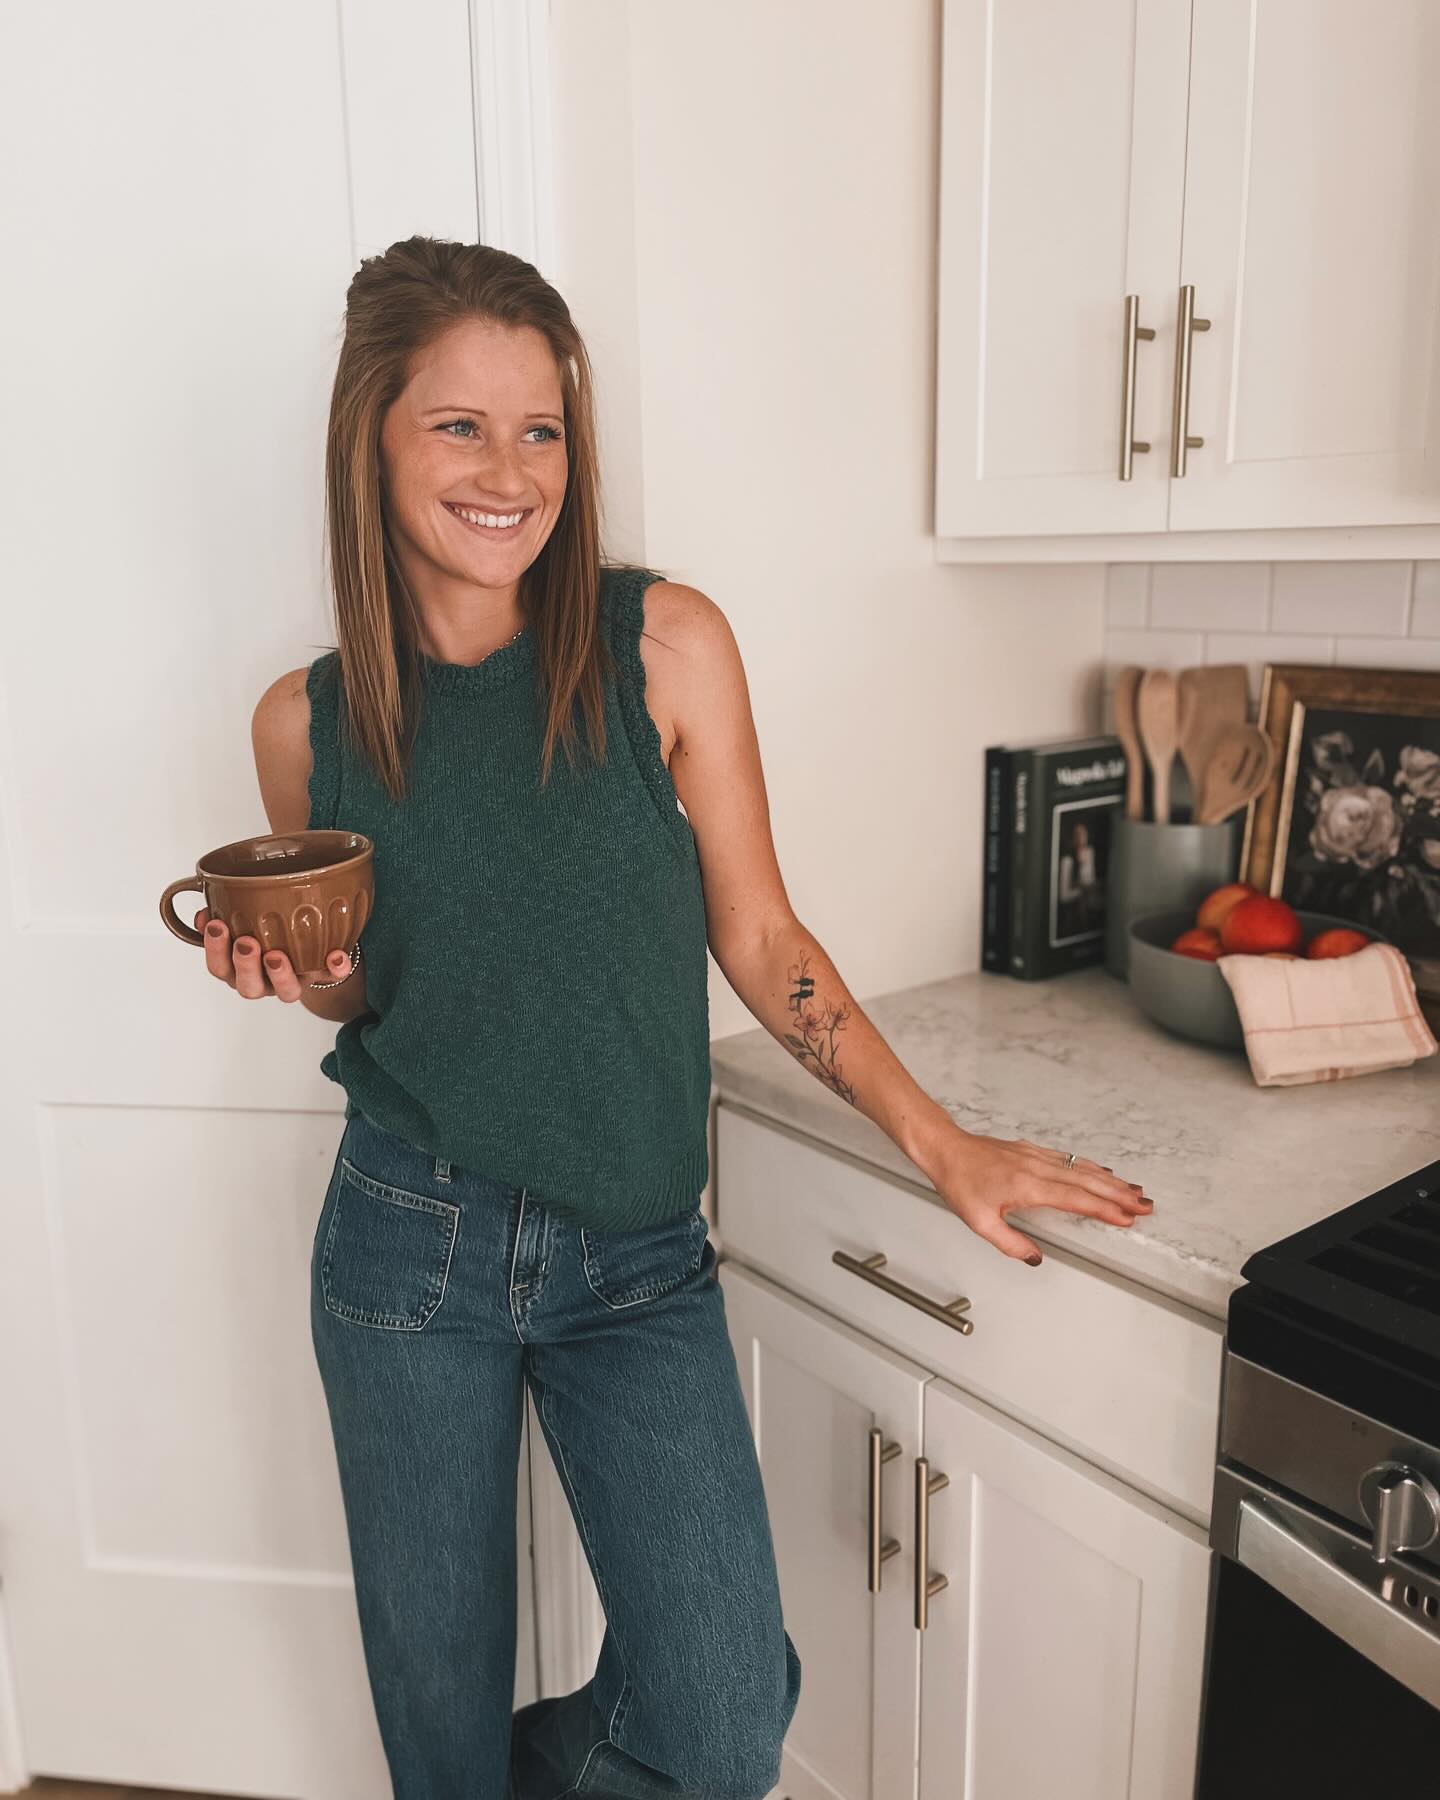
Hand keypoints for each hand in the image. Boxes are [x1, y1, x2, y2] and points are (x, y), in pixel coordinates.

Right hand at [196, 906, 353, 1001]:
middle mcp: (263, 982)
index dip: (215, 950)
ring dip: (280, 975)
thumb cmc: (265, 932)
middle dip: (244, 966)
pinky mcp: (321, 977)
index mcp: (239, 970)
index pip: (220, 967)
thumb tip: (204, 913)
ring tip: (276, 956)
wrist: (303, 946)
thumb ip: (221, 915)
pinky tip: (336, 956)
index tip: (216, 925)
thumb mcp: (239, 921)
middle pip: (247, 987)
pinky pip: (330, 978)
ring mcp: (292, 982)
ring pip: (285, 992)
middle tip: (246, 943)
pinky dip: (335, 969)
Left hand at [928, 1128, 1152, 1264]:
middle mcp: (1037, 1168)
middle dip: (1120, 1194)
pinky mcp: (1031, 1152)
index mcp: (1028, 1186)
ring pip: (1082, 1168)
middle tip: (1146, 1205)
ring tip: (1134, 1190)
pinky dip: (1090, 1166)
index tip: (1127, 1218)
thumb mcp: (979, 1222)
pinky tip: (1101, 1170)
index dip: (1104, 1209)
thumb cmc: (959, 1181)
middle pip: (1088, 1181)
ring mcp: (1036, 1157)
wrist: (945, 1148)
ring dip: (1111, 1180)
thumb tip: (1036, 1259)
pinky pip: (1069, 1159)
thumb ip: (1011, 1243)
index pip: (1076, 1199)